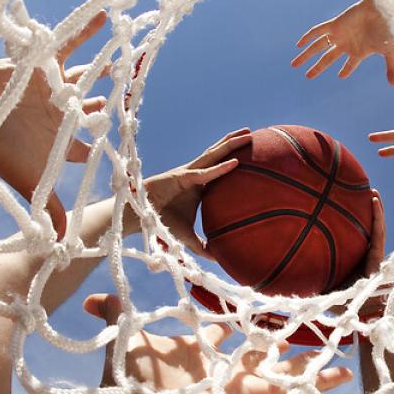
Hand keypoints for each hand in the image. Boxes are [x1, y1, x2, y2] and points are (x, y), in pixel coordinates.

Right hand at [0, 12, 107, 232]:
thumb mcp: (31, 184)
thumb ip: (50, 212)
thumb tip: (62, 249)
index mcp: (58, 143)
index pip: (84, 147)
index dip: (100, 147)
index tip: (120, 146)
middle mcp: (57, 115)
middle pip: (88, 109)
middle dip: (104, 105)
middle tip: (126, 97)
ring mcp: (51, 89)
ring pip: (84, 77)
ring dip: (103, 70)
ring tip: (123, 61)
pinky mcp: (43, 64)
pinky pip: (71, 41)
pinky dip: (88, 28)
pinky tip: (107, 14)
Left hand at [83, 294, 353, 393]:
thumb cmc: (132, 384)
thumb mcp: (129, 338)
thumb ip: (114, 314)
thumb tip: (90, 300)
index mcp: (202, 350)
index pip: (227, 330)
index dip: (240, 319)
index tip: (258, 306)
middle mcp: (225, 367)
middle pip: (261, 350)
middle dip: (283, 339)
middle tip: (312, 322)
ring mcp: (241, 384)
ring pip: (283, 369)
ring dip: (310, 360)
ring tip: (342, 348)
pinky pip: (289, 389)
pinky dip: (316, 381)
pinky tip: (342, 371)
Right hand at [133, 128, 253, 258]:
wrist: (141, 218)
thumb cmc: (162, 223)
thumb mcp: (188, 237)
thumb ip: (202, 246)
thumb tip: (218, 259)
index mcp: (199, 185)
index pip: (219, 168)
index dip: (232, 159)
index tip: (250, 154)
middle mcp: (195, 175)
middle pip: (218, 154)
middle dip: (234, 143)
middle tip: (252, 134)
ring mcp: (188, 173)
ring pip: (213, 155)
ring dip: (230, 144)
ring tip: (247, 134)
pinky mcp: (181, 177)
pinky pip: (204, 173)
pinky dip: (219, 169)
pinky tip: (235, 163)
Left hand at [292, 0, 393, 84]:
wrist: (383, 9)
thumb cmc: (389, 30)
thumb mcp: (391, 52)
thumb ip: (391, 69)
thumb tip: (393, 86)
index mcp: (359, 52)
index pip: (349, 65)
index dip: (345, 71)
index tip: (340, 76)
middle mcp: (346, 44)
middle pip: (327, 59)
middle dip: (317, 68)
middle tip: (307, 77)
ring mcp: (339, 35)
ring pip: (318, 47)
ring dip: (306, 55)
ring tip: (294, 65)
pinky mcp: (335, 24)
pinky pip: (318, 32)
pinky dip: (308, 37)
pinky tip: (298, 45)